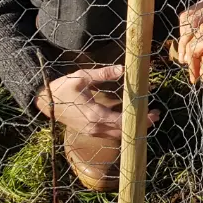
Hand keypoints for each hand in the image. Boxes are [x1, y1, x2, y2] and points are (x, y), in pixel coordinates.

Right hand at [35, 64, 157, 137]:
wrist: (45, 102)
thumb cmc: (63, 88)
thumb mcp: (82, 77)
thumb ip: (103, 74)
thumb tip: (122, 69)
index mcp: (95, 115)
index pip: (123, 121)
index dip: (139, 118)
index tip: (153, 113)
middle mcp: (95, 127)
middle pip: (123, 131)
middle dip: (141, 124)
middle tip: (156, 115)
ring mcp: (92, 131)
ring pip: (117, 134)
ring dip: (132, 127)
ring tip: (147, 118)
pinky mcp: (90, 131)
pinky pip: (110, 134)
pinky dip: (122, 129)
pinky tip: (130, 120)